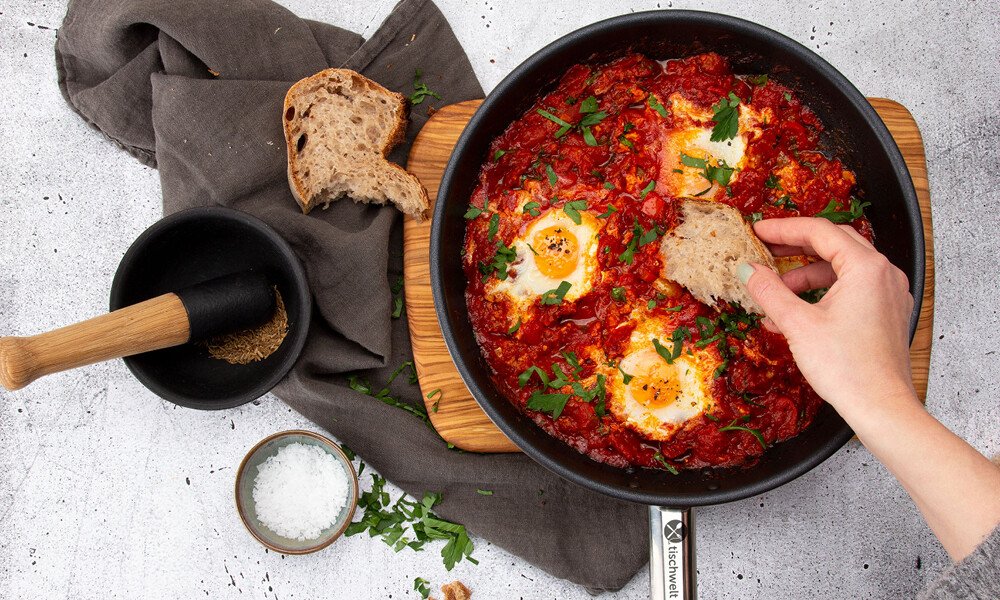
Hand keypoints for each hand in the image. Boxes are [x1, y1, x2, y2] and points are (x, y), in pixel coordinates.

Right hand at [738, 217, 915, 411]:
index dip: (783, 229)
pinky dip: (822, 293)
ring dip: (806, 275)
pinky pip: (851, 289)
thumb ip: (769, 291)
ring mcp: (888, 293)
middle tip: (765, 249)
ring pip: (841, 269)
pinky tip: (796, 312)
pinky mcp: (886, 313)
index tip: (757, 231)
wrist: (881, 408)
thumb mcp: (798, 324)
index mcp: (866, 267)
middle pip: (834, 244)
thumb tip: (748, 270)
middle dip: (796, 246)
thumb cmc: (848, 368)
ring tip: (775, 292)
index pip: (820, 231)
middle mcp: (883, 274)